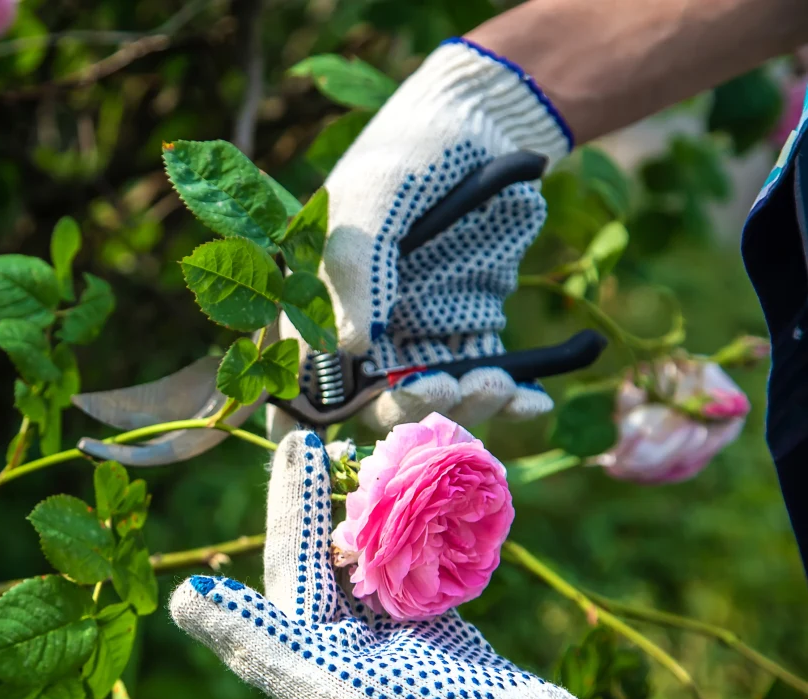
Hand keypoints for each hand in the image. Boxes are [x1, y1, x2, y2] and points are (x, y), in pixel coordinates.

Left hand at [168, 430, 671, 698]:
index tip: (303, 442)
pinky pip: (413, 575)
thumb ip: (260, 643)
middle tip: (326, 437)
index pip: (289, 567)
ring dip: (367, 513)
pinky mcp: (436, 640)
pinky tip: (423, 500)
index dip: (292, 504)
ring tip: (372, 457)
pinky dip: (416, 537)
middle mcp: (337, 655)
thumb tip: (183, 598)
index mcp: (306, 665)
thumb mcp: (338, 692)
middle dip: (322, 499)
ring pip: (366, 563)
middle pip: (321, 559)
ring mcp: (389, 647)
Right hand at [310, 38, 570, 430]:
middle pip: (369, 408)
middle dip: (408, 413)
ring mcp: (415, 338)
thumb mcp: (374, 200)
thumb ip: (357, 271)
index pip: (294, 386)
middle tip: (447, 390)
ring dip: (462, 410)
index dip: (305, 430)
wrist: (488, 123)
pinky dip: (510, 401)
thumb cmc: (409, 153)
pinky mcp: (468, 335)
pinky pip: (484, 385)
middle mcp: (358, 334)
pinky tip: (533, 400)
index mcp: (311, 306)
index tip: (340, 446)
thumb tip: (353, 353)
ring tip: (498, 383)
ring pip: (430, 405)